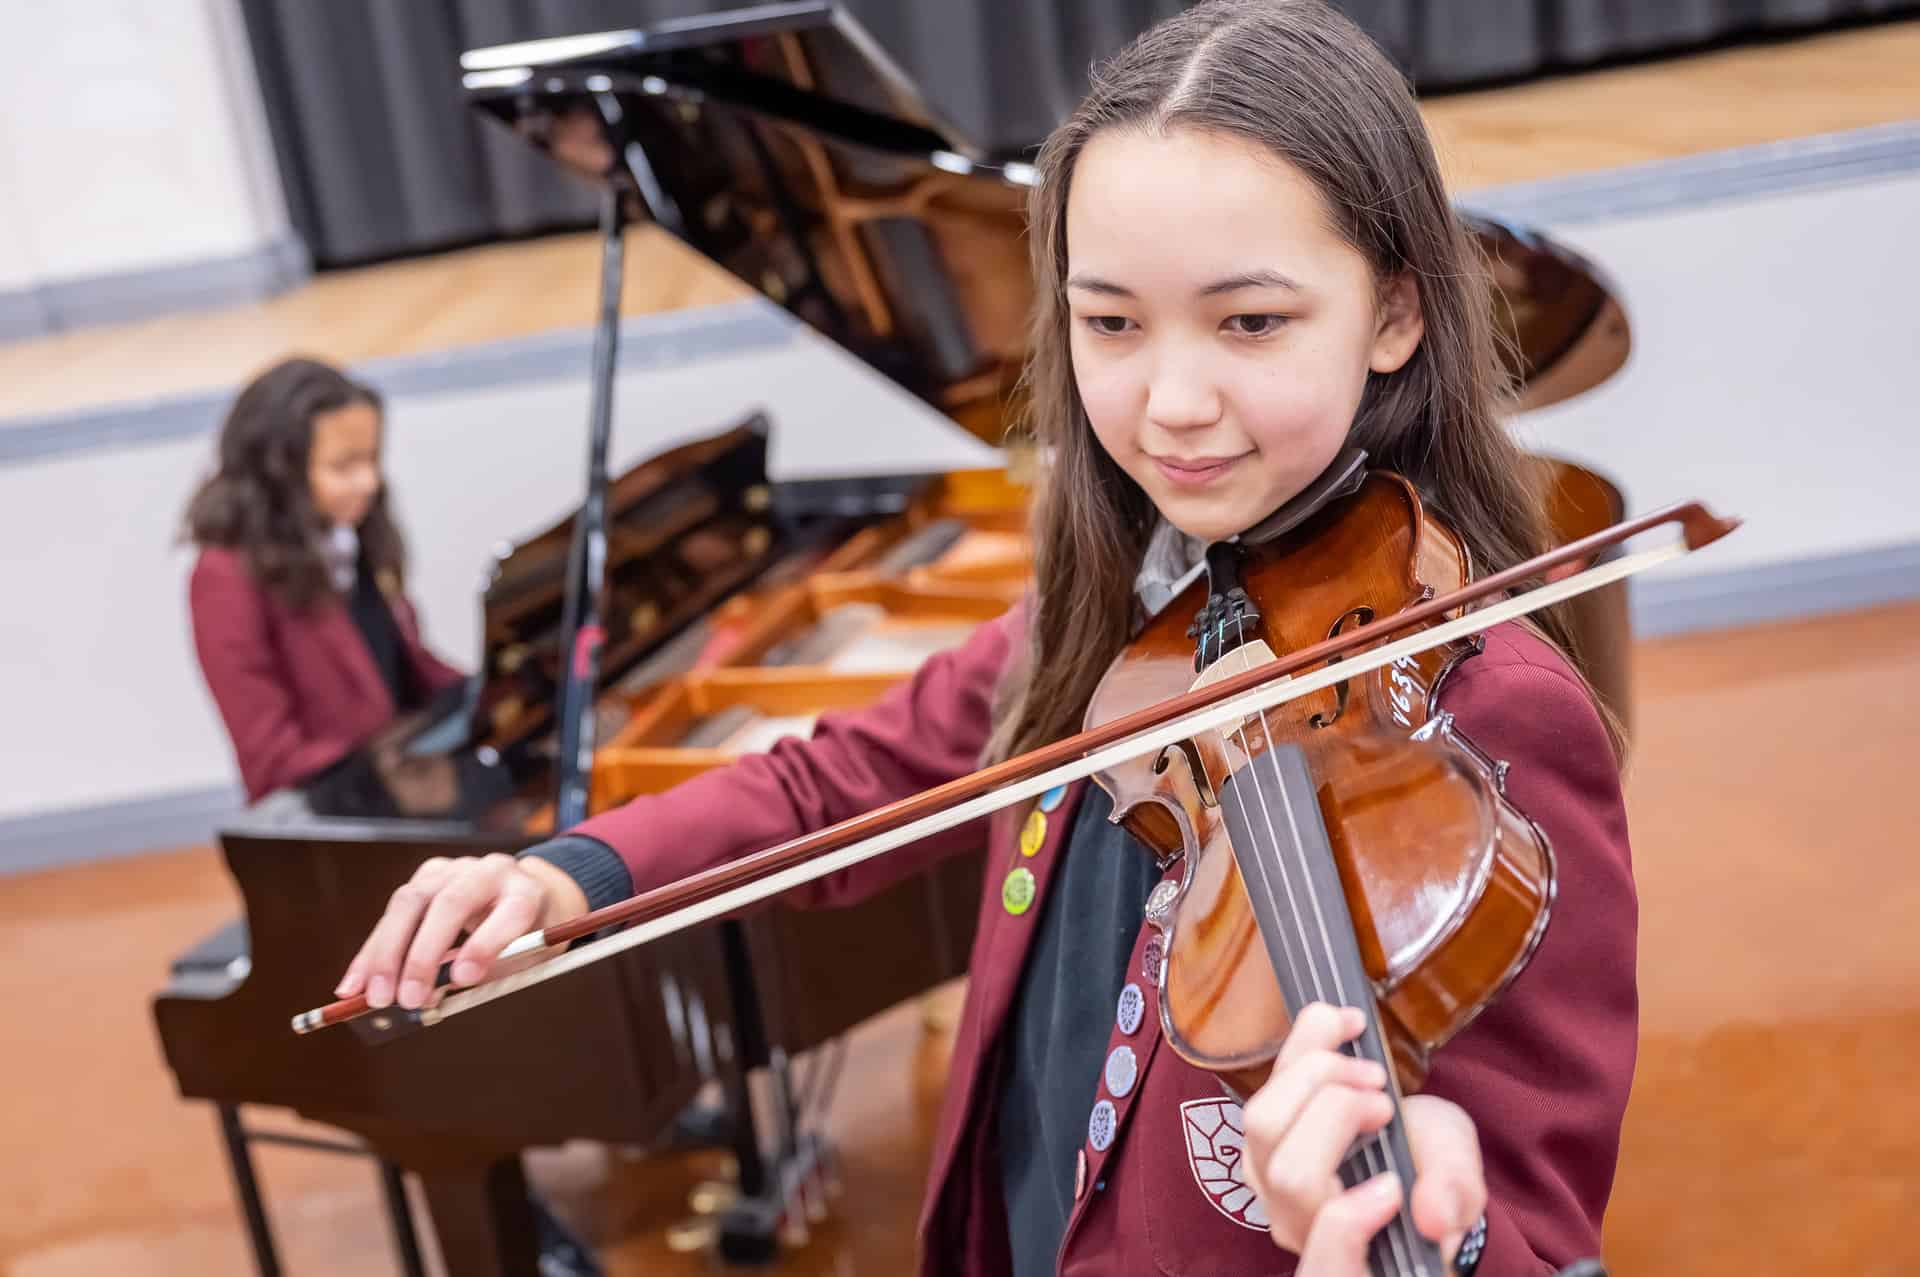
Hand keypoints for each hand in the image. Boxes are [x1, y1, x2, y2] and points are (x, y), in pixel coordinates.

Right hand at [332, 853, 589, 1010]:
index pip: (511, 911)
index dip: (486, 944)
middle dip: (423, 955)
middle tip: (406, 999)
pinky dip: (371, 952)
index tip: (463, 979)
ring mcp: (454, 870)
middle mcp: (490, 872)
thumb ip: (483, 975)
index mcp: (527, 892)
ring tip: (374, 998)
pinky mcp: (426, 877)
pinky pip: (391, 913)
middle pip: (451, 904)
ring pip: (410, 903)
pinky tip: (354, 985)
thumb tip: (426, 997)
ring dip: (386, 955)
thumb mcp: (522, 961)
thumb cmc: (525, 938)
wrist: (523, 897)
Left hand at [1243, 1003, 1485, 1273]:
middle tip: (1388, 1099)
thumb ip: (1453, 1195)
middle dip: (1339, 1120)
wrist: (1409, 1144)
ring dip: (1319, 1075)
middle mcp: (1294, 1220)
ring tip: (1371, 1069)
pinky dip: (1307, 1043)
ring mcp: (1266, 1173)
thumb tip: (1435, 1219)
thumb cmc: (1432, 1172)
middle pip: (1291, 1175)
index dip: (1348, 1225)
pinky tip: (1347, 1025)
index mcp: (1348, 1255)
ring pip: (1264, 1122)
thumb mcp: (1459, 1177)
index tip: (1395, 1185)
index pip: (1325, 1264)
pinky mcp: (1260, 1128)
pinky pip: (1268, 1080)